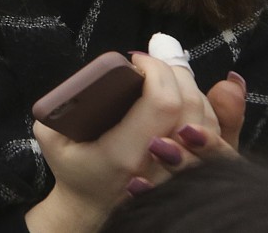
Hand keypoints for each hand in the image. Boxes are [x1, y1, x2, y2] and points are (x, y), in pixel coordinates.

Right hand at [26, 54, 244, 232]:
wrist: (93, 208)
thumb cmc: (73, 167)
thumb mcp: (50, 135)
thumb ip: (58, 105)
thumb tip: (93, 78)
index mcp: (123, 154)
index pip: (161, 101)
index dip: (156, 70)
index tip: (137, 59)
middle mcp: (160, 166)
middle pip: (189, 105)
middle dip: (175, 71)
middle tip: (153, 63)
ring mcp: (182, 173)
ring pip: (207, 118)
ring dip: (192, 86)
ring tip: (166, 76)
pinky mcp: (197, 173)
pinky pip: (218, 135)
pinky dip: (210, 106)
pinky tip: (194, 92)